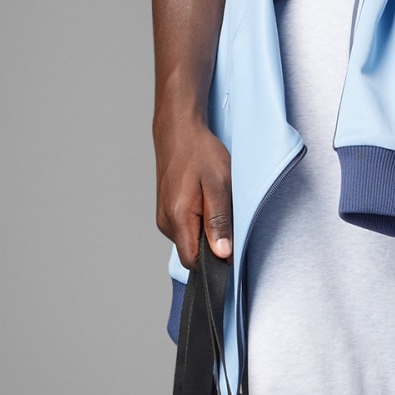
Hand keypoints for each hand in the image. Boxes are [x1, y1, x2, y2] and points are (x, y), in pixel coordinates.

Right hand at [155, 115, 233, 265]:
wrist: (179, 131)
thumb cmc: (201, 153)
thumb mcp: (219, 184)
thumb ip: (219, 221)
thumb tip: (223, 254)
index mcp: (178, 218)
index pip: (193, 262)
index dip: (214, 262)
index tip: (230, 246)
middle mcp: (166, 222)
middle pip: (192, 253)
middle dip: (212, 244)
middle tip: (225, 215)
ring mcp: (163, 217)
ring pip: (189, 241)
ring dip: (206, 231)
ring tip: (214, 203)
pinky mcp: (166, 212)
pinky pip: (185, 229)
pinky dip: (198, 223)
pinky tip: (205, 201)